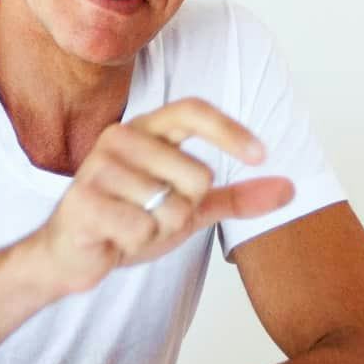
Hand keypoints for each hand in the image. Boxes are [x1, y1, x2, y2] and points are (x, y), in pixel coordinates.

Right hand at [19, 98, 294, 296]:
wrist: (73, 253)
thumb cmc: (130, 219)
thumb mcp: (188, 207)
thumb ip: (235, 197)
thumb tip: (290, 189)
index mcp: (146, 129)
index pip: (193, 110)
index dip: (230, 130)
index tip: (261, 155)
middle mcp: (120, 138)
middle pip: (196, 174)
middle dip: (186, 209)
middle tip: (155, 215)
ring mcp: (97, 167)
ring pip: (169, 207)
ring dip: (158, 229)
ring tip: (131, 225)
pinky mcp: (83, 200)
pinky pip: (141, 227)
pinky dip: (135, 241)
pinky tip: (115, 236)